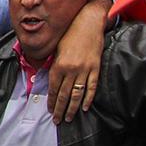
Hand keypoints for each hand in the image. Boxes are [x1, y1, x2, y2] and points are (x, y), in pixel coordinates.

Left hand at [48, 0, 108, 122]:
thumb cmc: (69, 35)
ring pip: (78, 94)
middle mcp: (71, 69)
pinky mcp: (96, 68)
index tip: (50, 110)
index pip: (54, 88)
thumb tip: (49, 79)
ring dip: (73, 108)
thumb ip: (54, 65)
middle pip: (65, 94)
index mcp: (59, 64)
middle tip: (58, 121)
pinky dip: (89, 98)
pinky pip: (92, 87)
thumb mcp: (57, 49)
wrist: (87, 24)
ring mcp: (85, 70)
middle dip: (60, 109)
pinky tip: (85, 108)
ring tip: (69, 118)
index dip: (52, 101)